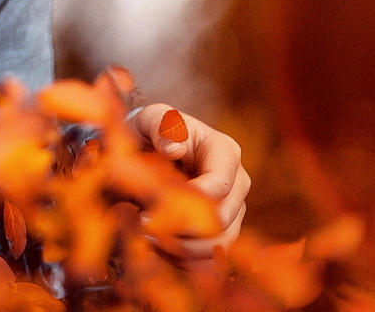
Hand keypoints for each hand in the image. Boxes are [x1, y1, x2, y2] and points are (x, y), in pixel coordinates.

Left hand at [128, 103, 250, 261]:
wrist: (145, 151)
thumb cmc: (148, 131)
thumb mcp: (149, 118)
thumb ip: (161, 125)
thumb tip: (175, 149)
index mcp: (224, 152)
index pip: (220, 186)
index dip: (189, 202)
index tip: (151, 206)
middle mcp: (237, 183)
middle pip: (222, 221)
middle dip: (180, 228)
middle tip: (143, 224)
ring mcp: (234, 210)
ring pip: (221, 245)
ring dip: (181, 248)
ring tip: (146, 235)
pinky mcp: (223, 232)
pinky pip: (214, 260)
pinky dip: (185, 261)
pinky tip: (159, 248)